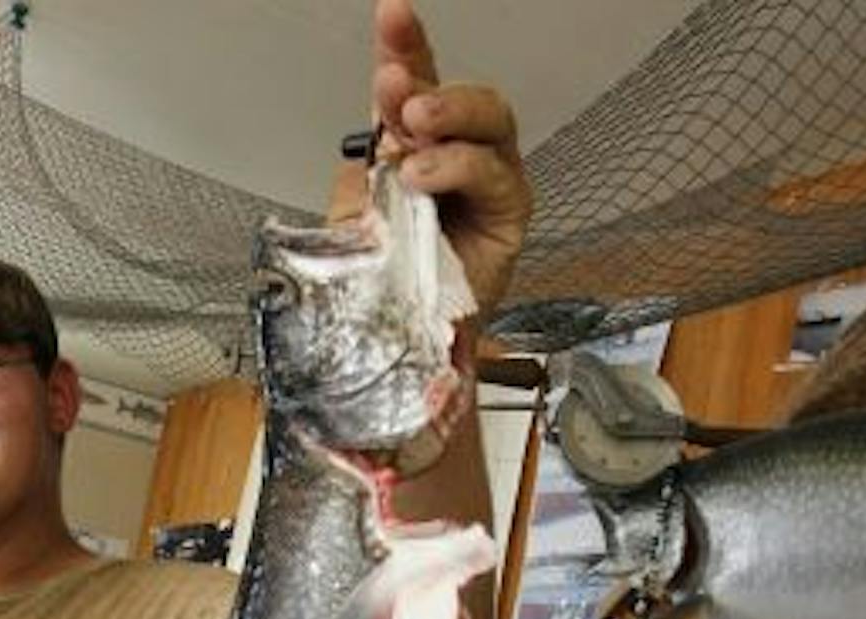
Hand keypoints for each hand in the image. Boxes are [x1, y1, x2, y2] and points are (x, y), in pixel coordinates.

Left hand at [332, 0, 531, 315]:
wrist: (403, 340)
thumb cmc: (384, 281)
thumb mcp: (355, 224)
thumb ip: (360, 181)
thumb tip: (372, 146)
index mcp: (416, 145)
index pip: (415, 84)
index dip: (406, 46)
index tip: (391, 13)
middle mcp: (461, 153)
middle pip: (465, 95)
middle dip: (430, 80)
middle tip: (396, 90)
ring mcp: (492, 181)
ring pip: (491, 123)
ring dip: (450, 118)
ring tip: (412, 134)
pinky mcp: (510, 214)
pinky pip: (495, 175)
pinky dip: (459, 167)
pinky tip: (424, 177)